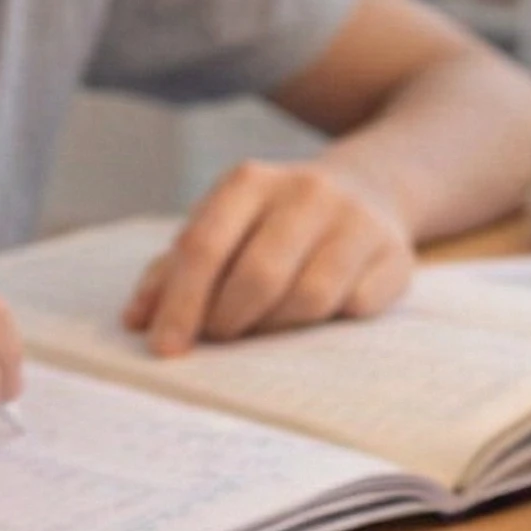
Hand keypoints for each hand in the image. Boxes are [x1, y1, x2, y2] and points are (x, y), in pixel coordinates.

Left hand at [120, 159, 413, 353]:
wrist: (370, 189)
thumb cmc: (271, 224)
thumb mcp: (221, 230)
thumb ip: (173, 272)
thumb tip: (135, 320)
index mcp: (248, 181)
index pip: (204, 246)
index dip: (181, 303)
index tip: (165, 348)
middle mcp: (305, 191)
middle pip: (257, 276)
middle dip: (229, 320)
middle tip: (221, 337)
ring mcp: (355, 220)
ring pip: (308, 298)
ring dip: (276, 328)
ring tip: (264, 325)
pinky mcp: (394, 254)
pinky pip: (353, 308)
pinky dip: (329, 324)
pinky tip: (319, 314)